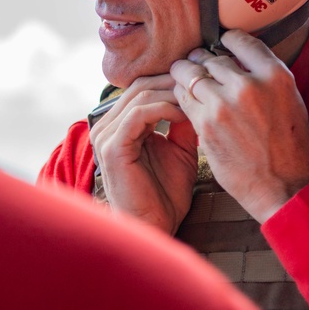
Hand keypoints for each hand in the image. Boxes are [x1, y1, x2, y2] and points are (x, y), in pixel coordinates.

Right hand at [89, 74, 198, 234]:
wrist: (156, 228)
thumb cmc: (166, 196)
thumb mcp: (180, 150)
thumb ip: (182, 123)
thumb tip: (196, 95)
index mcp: (119, 125)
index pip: (143, 87)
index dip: (172, 80)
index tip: (202, 80)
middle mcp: (107, 126)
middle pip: (140, 85)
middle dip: (173, 81)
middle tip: (202, 82)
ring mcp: (106, 135)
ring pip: (140, 95)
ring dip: (172, 93)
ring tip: (197, 97)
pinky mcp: (112, 147)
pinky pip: (138, 115)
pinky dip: (164, 109)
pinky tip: (185, 113)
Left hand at [170, 30, 308, 223]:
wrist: (284, 188)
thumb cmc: (290, 147)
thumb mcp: (290, 100)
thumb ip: (264, 77)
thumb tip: (238, 58)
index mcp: (275, 76)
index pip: (240, 40)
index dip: (226, 41)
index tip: (220, 45)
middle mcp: (248, 86)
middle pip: (211, 58)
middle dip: (202, 60)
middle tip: (198, 64)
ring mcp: (224, 105)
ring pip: (191, 74)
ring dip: (185, 74)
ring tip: (184, 77)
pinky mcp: (206, 124)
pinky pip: (183, 98)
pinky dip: (180, 95)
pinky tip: (183, 98)